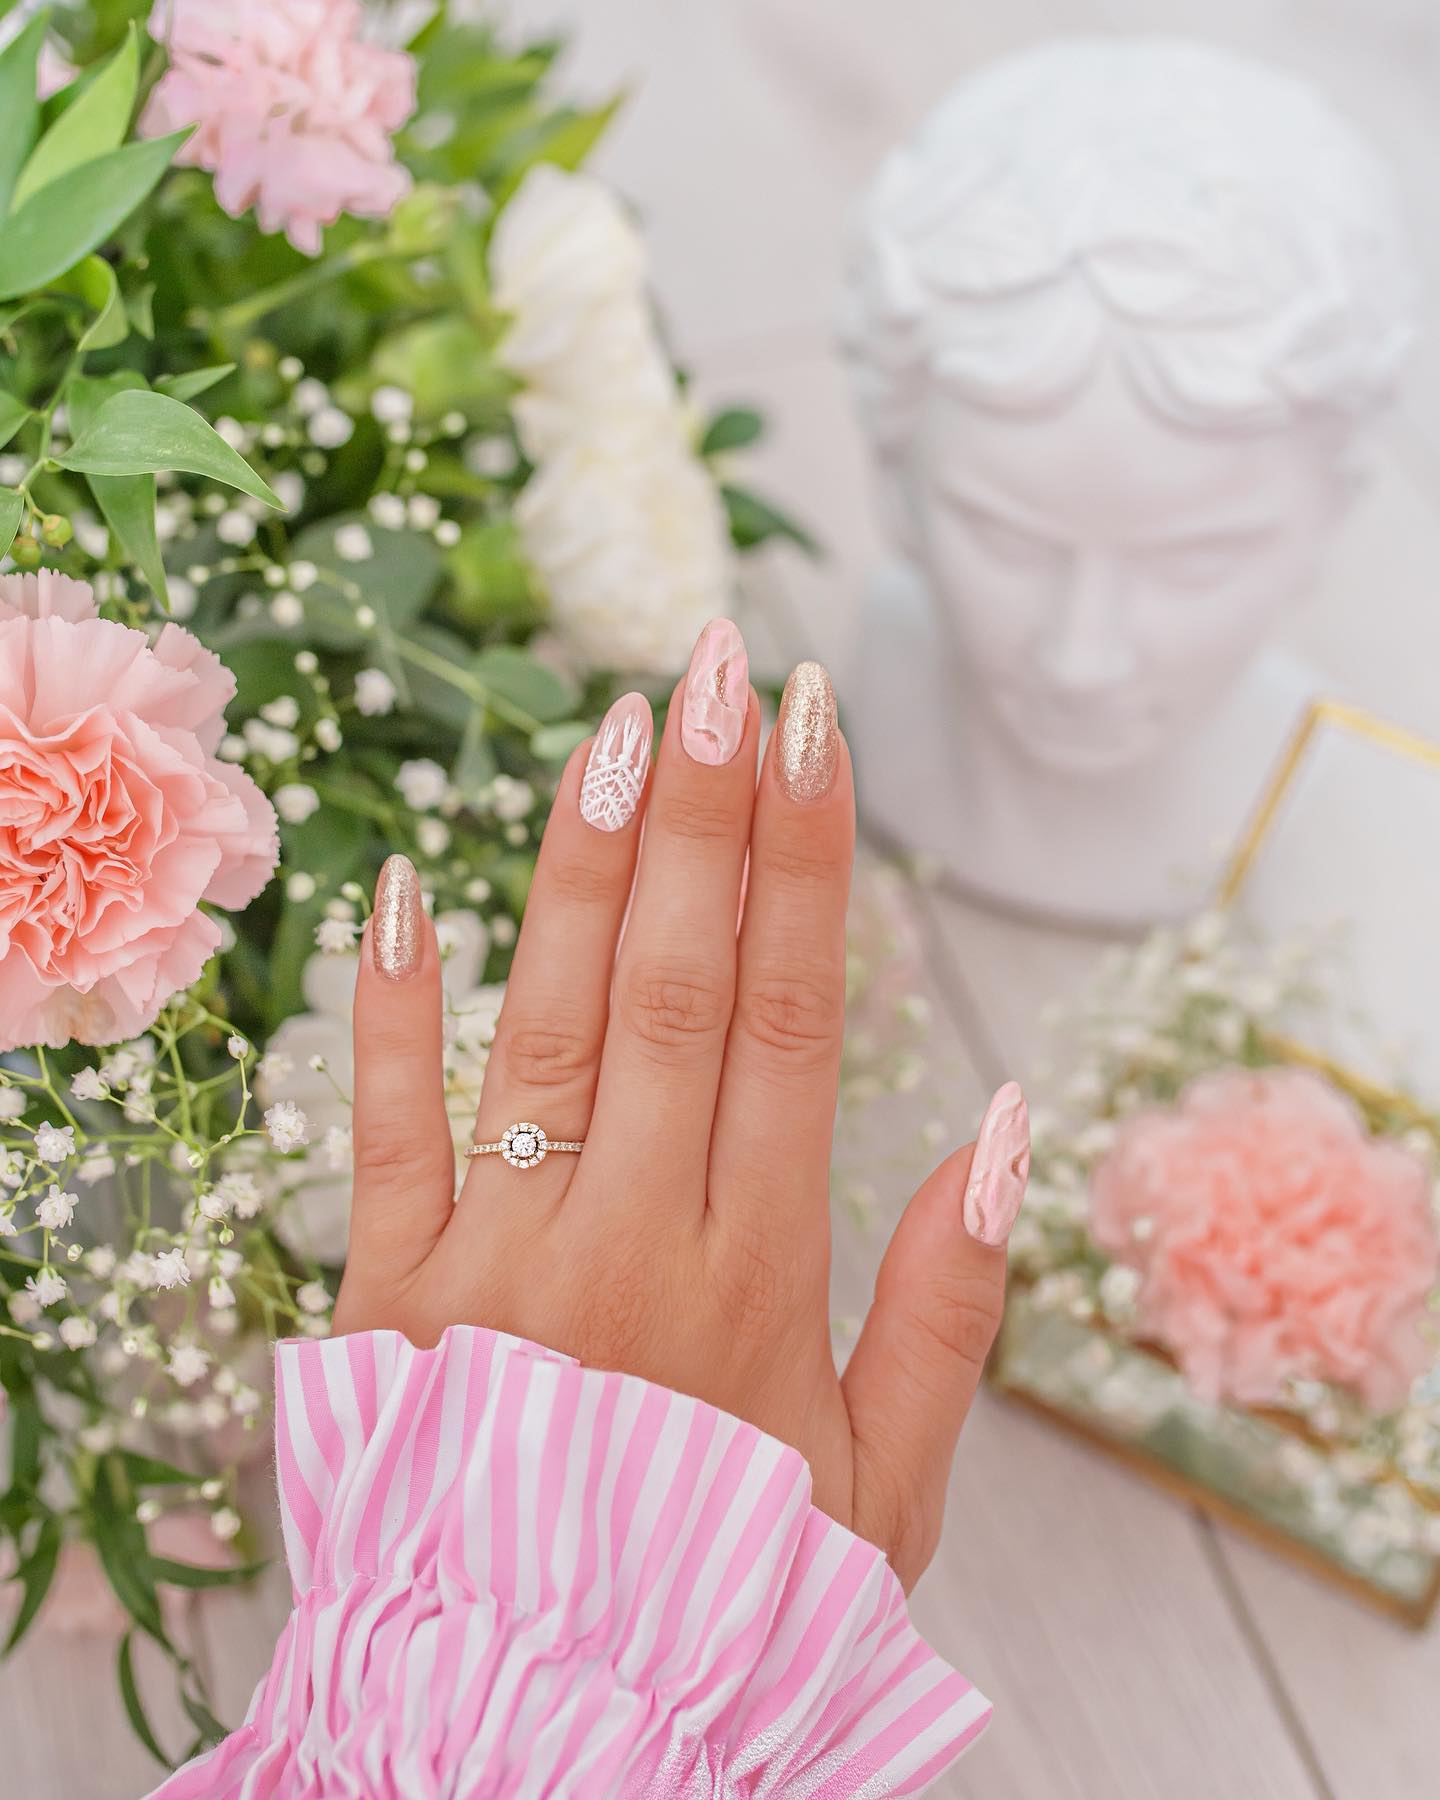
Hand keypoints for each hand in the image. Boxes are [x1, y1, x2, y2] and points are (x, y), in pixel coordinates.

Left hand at [332, 621, 1028, 1589]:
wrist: (544, 1725)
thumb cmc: (729, 1594)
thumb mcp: (890, 1489)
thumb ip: (950, 1306)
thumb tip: (1010, 1127)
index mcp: (757, 1274)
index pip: (787, 1018)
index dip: (806, 863)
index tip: (817, 732)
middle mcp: (627, 1238)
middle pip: (670, 985)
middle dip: (703, 813)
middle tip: (719, 663)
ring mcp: (493, 1256)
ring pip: (543, 1026)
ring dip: (577, 866)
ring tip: (610, 726)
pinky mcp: (382, 1294)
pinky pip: (378, 1129)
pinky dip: (383, 1008)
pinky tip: (395, 885)